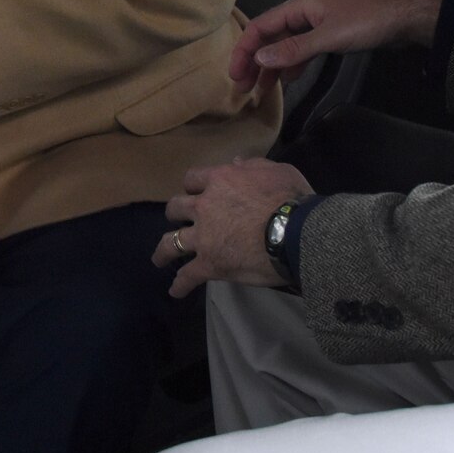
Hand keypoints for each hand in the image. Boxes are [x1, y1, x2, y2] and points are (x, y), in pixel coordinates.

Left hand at [156, 157, 314, 297]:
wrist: (294, 232)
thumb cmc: (291, 199)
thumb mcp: (277, 171)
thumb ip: (253, 166)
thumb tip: (236, 162)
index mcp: (220, 181)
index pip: (193, 178)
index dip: (193, 186)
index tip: (195, 192)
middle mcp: (204, 207)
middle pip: (176, 207)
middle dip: (175, 213)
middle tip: (178, 220)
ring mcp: (203, 237)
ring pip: (171, 242)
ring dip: (163, 251)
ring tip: (158, 258)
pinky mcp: (209, 264)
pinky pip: (188, 276)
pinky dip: (180, 285)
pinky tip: (176, 291)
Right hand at [229, 0, 442, 95]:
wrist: (403, 16)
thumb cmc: (367, 21)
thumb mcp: (328, 37)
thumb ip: (294, 49)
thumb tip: (260, 59)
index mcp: (298, 7)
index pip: (259, 27)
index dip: (244, 51)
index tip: (235, 75)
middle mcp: (302, 13)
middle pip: (269, 37)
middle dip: (254, 61)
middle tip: (243, 88)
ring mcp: (316, 24)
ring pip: (284, 46)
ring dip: (272, 66)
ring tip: (261, 89)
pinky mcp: (329, 35)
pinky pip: (301, 50)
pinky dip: (292, 65)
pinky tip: (289, 79)